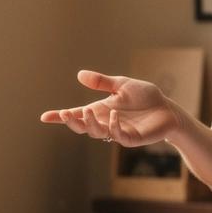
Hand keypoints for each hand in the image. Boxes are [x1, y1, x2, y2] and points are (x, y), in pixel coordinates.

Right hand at [40, 70, 183, 145]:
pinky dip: (114, 126)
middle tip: (66, 113)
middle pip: (82, 127)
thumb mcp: (121, 85)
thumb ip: (102, 82)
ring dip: (90, 124)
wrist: (167, 108)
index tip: (44, 117)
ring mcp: (118, 131)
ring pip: (97, 133)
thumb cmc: (145, 97)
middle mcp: (106, 122)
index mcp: (100, 110)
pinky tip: (113, 116)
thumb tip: (79, 75)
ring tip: (86, 112)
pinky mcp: (132, 138)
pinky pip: (119, 135)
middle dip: (72, 122)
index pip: (77, 114)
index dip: (60, 117)